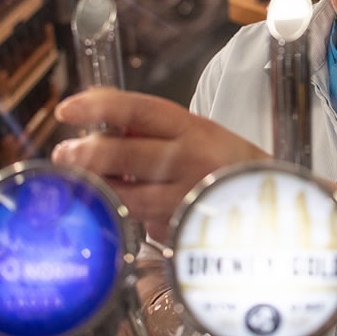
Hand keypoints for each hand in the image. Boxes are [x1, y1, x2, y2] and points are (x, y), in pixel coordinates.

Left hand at [51, 87, 268, 242]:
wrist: (271, 204)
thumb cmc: (225, 164)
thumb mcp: (197, 132)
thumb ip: (150, 125)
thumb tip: (96, 109)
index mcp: (192, 129)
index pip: (137, 111)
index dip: (97, 107)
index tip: (67, 109)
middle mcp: (188, 161)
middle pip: (121, 154)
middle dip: (83, 153)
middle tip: (65, 152)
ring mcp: (182, 197)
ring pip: (121, 193)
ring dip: (91, 185)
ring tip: (78, 178)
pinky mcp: (177, 228)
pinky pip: (136, 219)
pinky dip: (117, 209)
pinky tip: (106, 204)